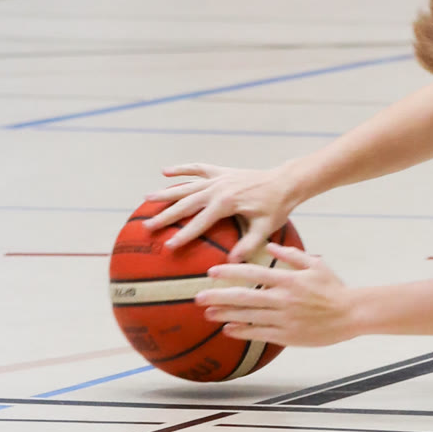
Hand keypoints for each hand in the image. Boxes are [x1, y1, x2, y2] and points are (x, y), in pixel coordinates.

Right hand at [144, 163, 300, 258]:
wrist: (286, 181)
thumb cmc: (277, 206)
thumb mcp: (266, 227)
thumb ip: (249, 244)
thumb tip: (232, 263)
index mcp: (226, 203)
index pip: (199, 223)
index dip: (183, 235)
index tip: (167, 246)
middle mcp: (219, 188)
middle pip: (186, 203)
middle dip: (166, 215)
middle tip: (147, 227)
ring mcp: (219, 178)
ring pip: (188, 185)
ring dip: (167, 192)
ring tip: (146, 198)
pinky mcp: (222, 172)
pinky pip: (199, 168)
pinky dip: (183, 169)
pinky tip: (165, 171)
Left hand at [199, 244, 356, 347]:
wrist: (351, 314)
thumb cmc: (333, 288)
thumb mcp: (316, 265)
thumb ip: (292, 256)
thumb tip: (270, 246)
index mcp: (289, 279)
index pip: (254, 273)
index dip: (231, 272)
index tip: (211, 271)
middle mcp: (283, 299)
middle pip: (244, 297)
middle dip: (219, 296)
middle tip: (198, 296)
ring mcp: (283, 318)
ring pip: (248, 317)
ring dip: (225, 315)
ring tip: (207, 313)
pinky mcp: (286, 335)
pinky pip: (258, 333)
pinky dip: (242, 331)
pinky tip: (228, 329)